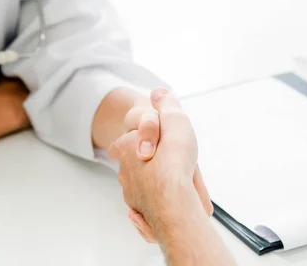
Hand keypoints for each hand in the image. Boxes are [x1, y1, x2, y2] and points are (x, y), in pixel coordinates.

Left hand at [109, 88, 212, 242]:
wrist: (174, 203)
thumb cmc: (173, 160)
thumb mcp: (173, 119)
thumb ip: (166, 103)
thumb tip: (159, 91)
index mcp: (125, 147)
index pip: (128, 141)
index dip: (142, 140)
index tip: (152, 145)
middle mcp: (124, 172)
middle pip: (138, 167)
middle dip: (153, 167)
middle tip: (176, 169)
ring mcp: (131, 194)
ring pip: (146, 189)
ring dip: (160, 189)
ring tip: (183, 191)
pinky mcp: (142, 216)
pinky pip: (150, 211)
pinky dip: (161, 208)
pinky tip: (178, 207)